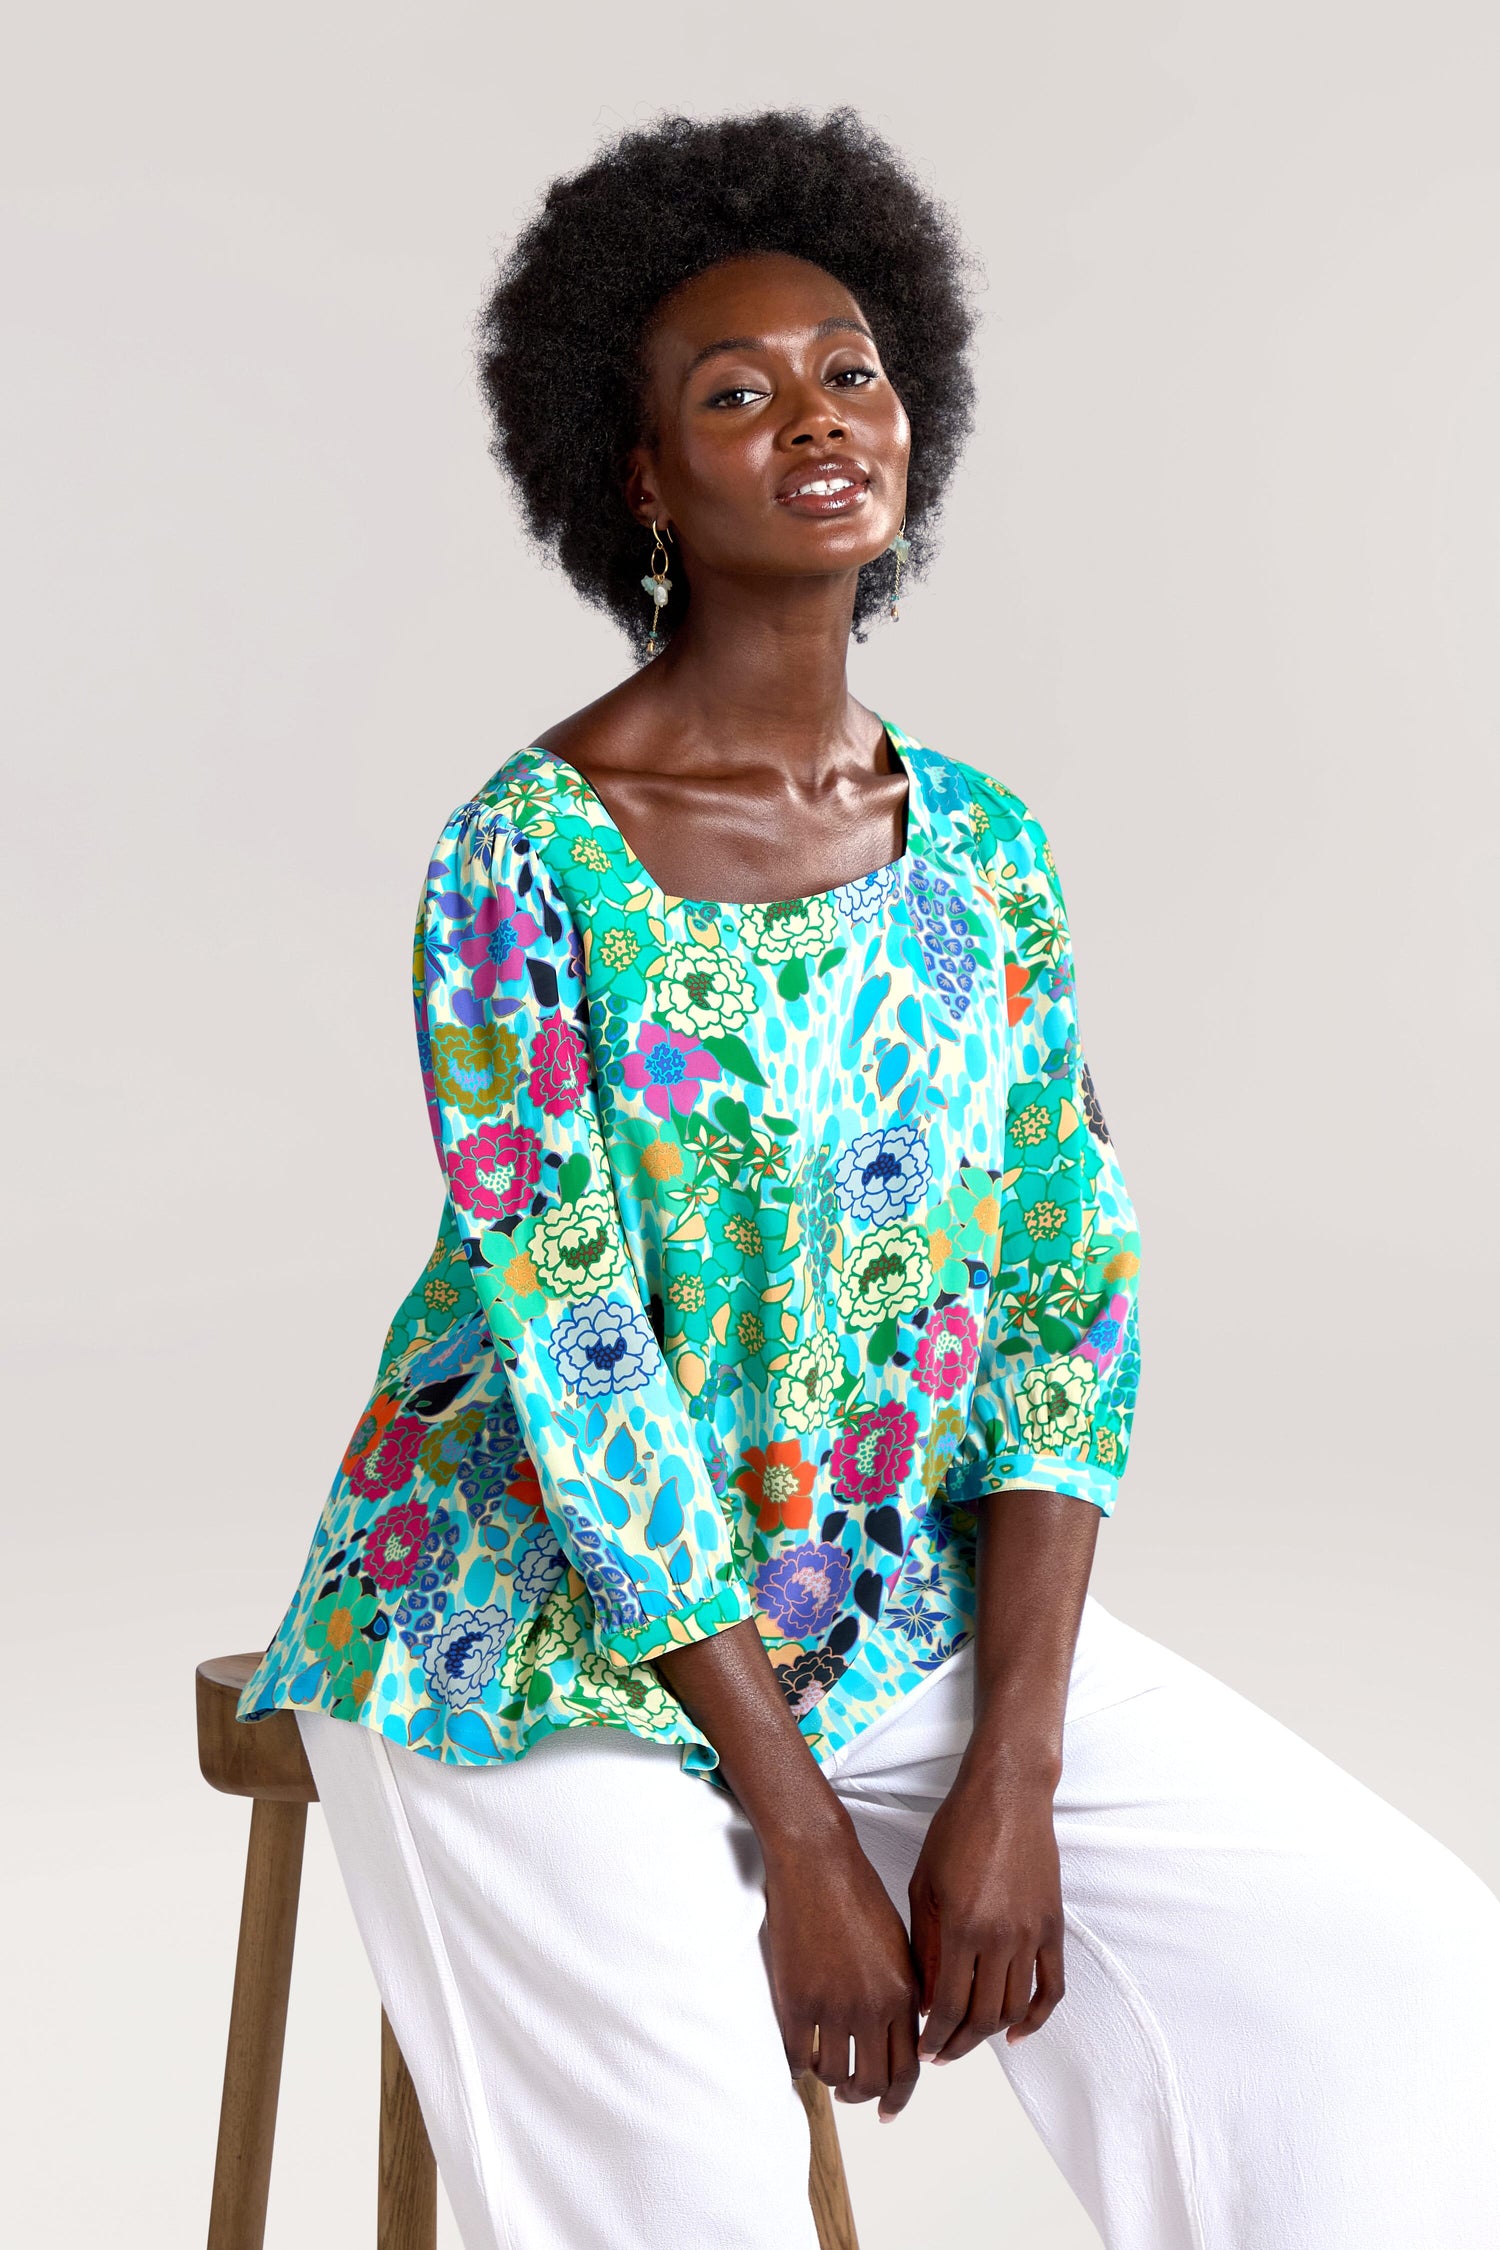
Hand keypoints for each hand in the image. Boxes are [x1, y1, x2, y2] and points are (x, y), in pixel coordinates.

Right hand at [762, 1814, 922, 2121]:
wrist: (816, 1860)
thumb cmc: (855, 1891)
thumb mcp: (896, 1943)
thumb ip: (903, 1990)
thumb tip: (902, 2033)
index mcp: (904, 1992)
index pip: (908, 2067)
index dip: (897, 2097)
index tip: (887, 2110)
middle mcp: (873, 2006)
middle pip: (873, 2081)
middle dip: (862, 2096)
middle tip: (851, 2094)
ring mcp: (833, 2005)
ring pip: (834, 2074)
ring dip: (828, 2077)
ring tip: (823, 2064)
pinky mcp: (796, 1999)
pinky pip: (798, 2056)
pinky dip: (797, 2063)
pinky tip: (797, 2053)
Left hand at [908, 1762, 1064, 2063]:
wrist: (1008, 1794)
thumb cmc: (957, 1830)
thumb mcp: (925, 1885)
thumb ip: (924, 1946)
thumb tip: (923, 1999)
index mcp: (962, 1927)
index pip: (948, 2005)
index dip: (934, 2036)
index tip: (923, 2050)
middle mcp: (1000, 1937)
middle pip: (983, 2016)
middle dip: (959, 2044)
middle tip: (942, 2054)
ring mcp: (1032, 1934)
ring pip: (1015, 2008)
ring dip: (990, 2033)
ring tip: (968, 2039)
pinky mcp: (1053, 1927)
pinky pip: (1052, 1987)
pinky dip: (1037, 2018)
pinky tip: (1017, 2034)